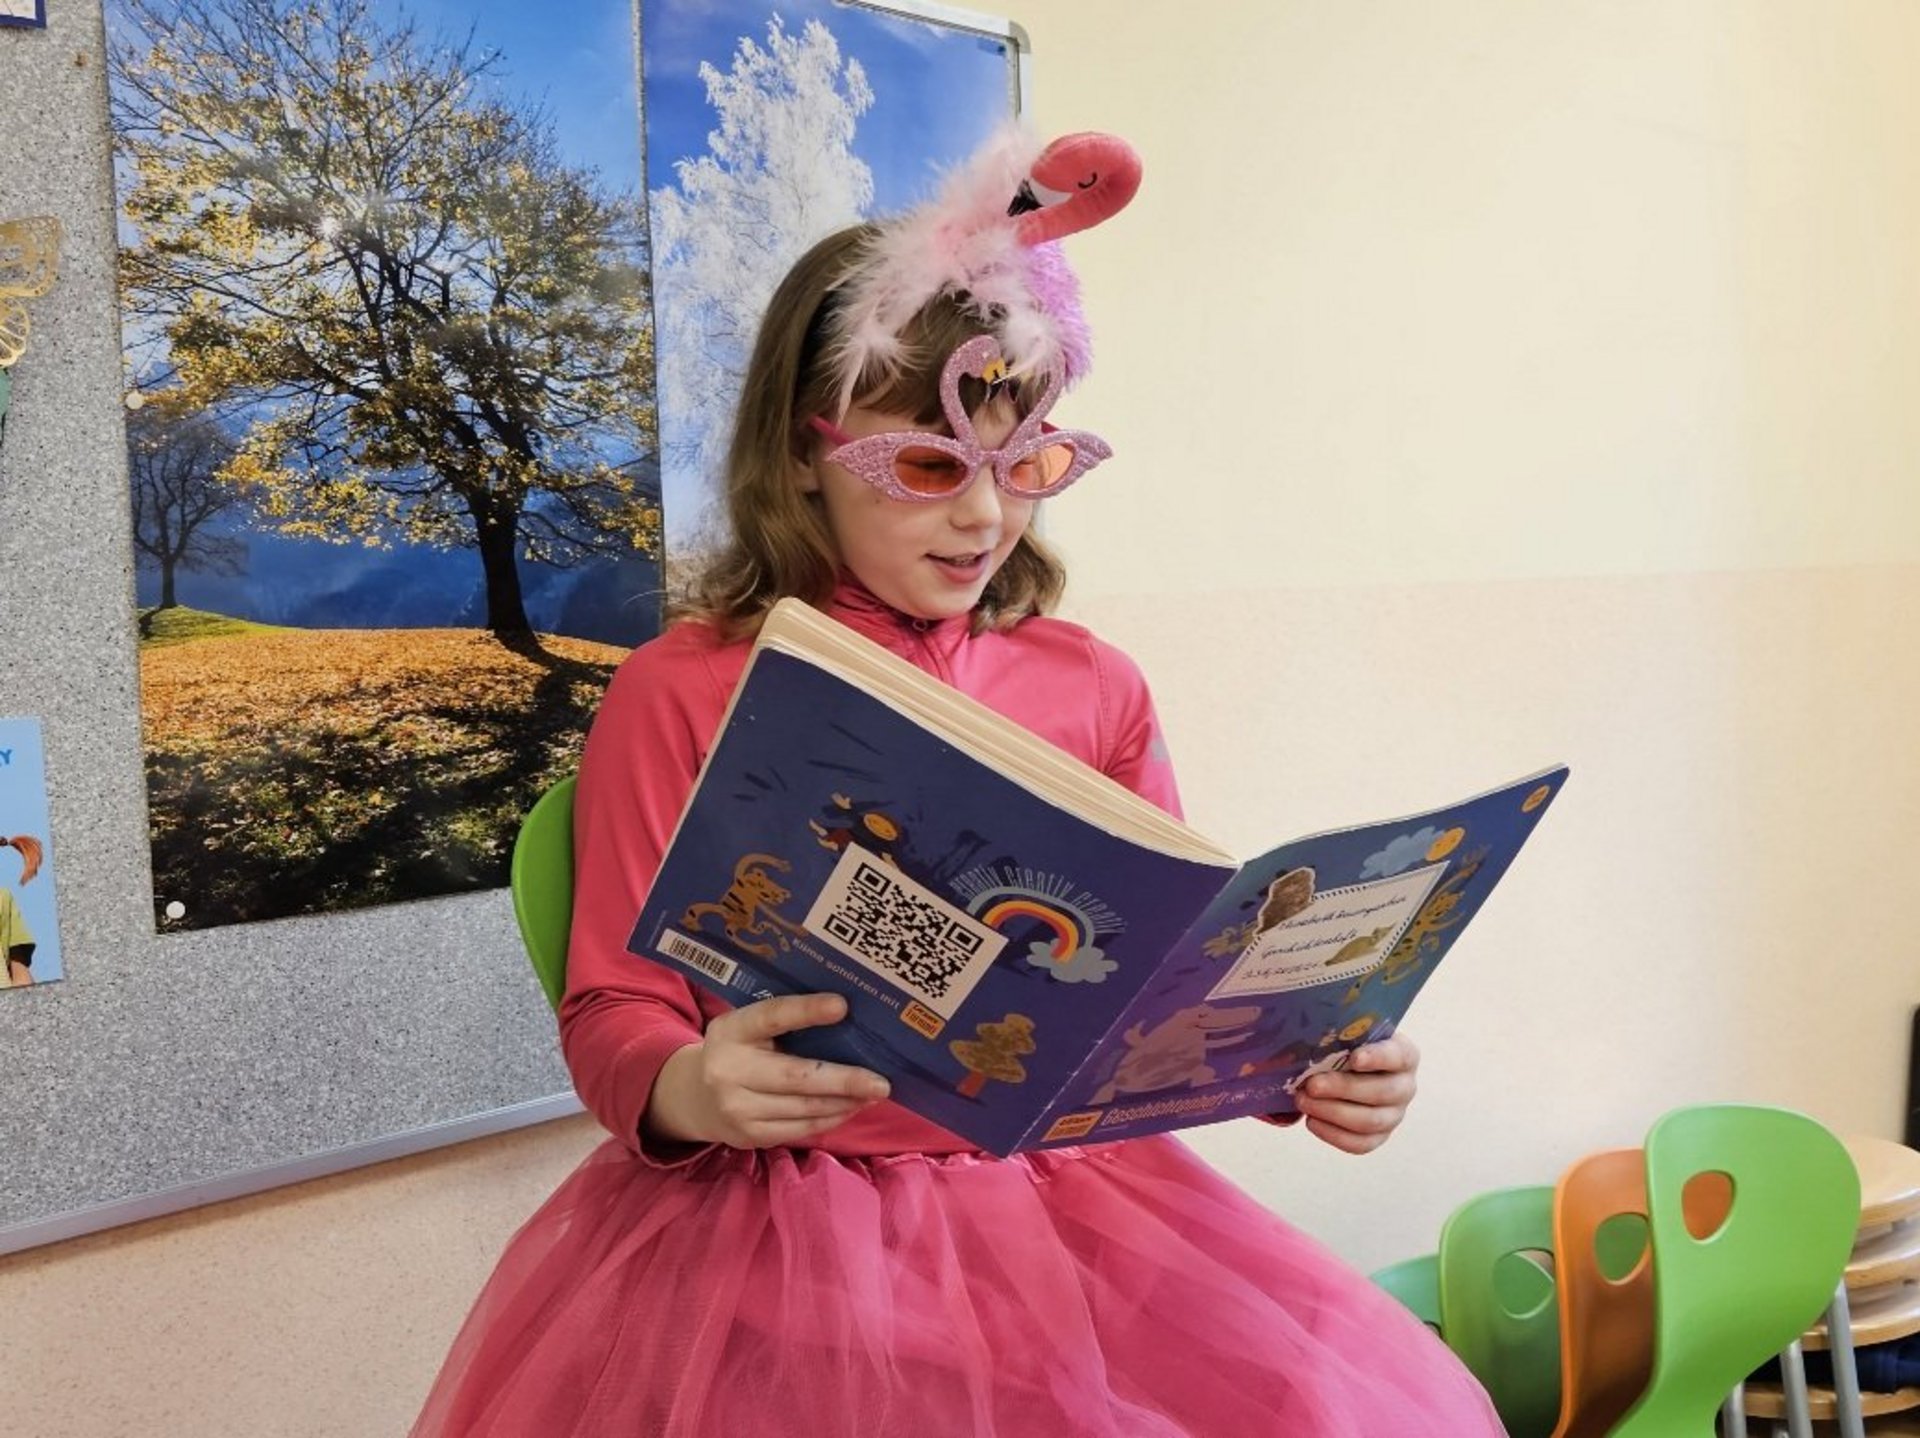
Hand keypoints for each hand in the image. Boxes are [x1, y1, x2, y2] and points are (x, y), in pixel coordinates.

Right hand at [645, 993, 890, 1148]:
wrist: (694, 1097)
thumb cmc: (738, 1051)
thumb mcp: (747, 1028)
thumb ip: (783, 1022)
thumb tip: (847, 1014)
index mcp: (731, 1031)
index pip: (770, 1017)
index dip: (806, 1011)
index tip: (842, 1005)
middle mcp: (728, 1070)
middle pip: (796, 1076)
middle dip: (844, 1080)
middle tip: (881, 1082)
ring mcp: (737, 1108)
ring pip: (804, 1108)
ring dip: (845, 1102)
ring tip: (874, 1093)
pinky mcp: (749, 1136)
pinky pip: (801, 1130)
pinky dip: (831, 1119)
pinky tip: (851, 1108)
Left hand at [1294, 1032, 1419, 1154]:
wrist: (1344, 1070)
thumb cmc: (1345, 1047)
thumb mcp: (1346, 1035)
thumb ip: (1337, 1036)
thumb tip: (1310, 1039)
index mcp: (1404, 1055)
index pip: (1399, 1056)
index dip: (1378, 1058)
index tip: (1355, 1058)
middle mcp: (1405, 1087)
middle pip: (1382, 1092)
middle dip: (1343, 1089)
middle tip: (1312, 1085)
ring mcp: (1394, 1115)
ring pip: (1370, 1121)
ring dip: (1333, 1112)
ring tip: (1304, 1101)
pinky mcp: (1379, 1137)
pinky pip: (1360, 1144)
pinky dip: (1333, 1134)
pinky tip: (1311, 1121)